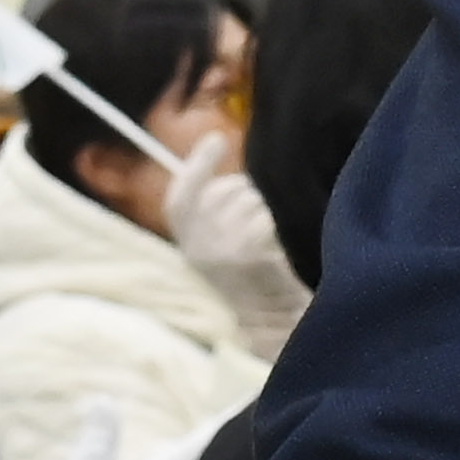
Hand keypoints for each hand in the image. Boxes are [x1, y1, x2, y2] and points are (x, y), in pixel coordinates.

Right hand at [160, 131, 310, 340]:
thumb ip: (216, 211)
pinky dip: (276, 222)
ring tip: (271, 236)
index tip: (216, 138)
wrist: (274, 322)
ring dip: (265, 208)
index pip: (180, 198)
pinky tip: (279, 243)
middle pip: (224, 191)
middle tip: (261, 215)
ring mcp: (222, 250)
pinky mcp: (248, 253)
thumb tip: (223, 157)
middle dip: (247, 192)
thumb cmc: (255, 279)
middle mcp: (197, 247)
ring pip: (248, 199)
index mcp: (187, 244)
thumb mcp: (221, 246)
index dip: (197, 165)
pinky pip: (264, 215)